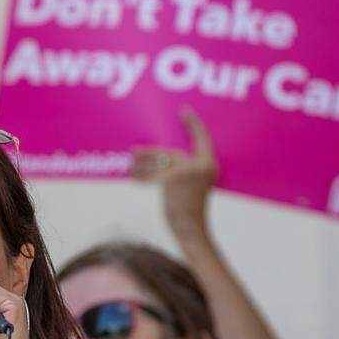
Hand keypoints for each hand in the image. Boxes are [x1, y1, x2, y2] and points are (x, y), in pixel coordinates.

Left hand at [130, 105, 217, 238]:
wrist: (191, 228)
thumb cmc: (190, 210)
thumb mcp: (192, 186)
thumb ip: (183, 170)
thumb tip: (160, 159)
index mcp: (209, 164)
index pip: (203, 138)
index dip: (194, 123)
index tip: (185, 110)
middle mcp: (201, 165)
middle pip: (169, 152)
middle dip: (149, 153)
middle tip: (133, 150)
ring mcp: (188, 171)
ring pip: (159, 162)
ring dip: (141, 166)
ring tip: (129, 167)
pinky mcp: (174, 179)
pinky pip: (154, 174)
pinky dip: (142, 178)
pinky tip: (133, 180)